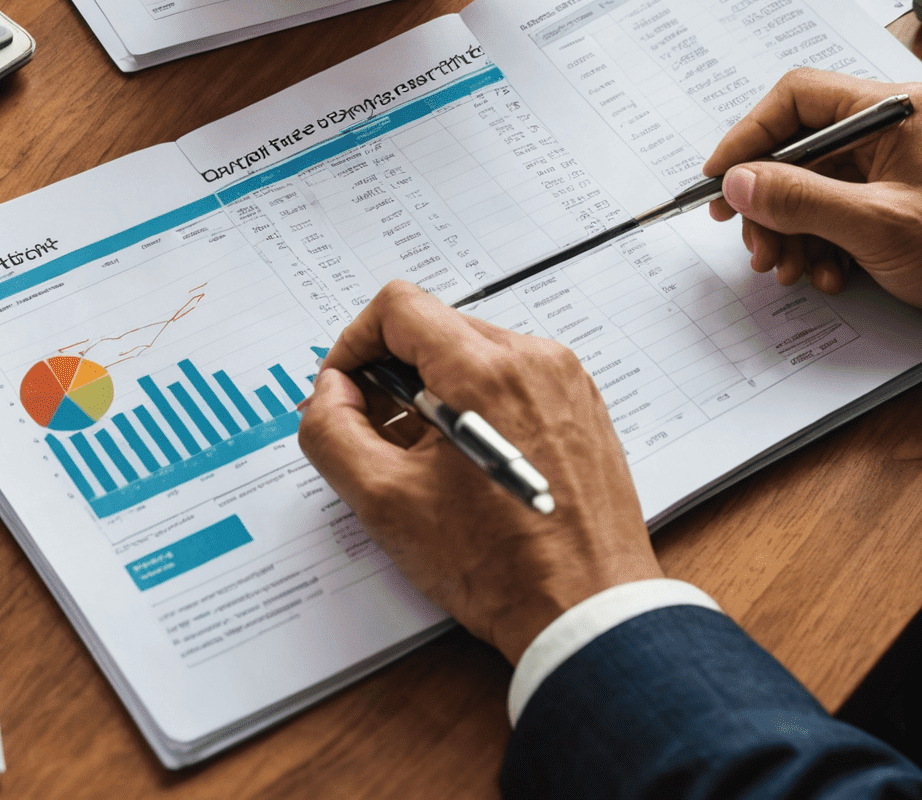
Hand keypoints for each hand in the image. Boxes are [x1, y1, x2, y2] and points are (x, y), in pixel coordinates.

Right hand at [298, 281, 660, 665]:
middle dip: (392, 373)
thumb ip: (333, 431)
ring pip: (472, 352)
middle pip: (435, 327)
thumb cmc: (501, 569)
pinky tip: (468, 464)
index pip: (398, 307)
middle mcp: (533, 360)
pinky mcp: (580, 404)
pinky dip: (477, 404)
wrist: (589, 613)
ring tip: (426, 460)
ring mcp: (564, 380)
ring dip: (435, 390)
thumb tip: (332, 392)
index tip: (345, 388)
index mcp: (486, 371)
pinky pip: (512, 378)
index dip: (354, 343)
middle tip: (379, 435)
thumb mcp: (385, 503)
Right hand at [703, 69, 921, 324]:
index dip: (750, 135)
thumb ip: (800, 198)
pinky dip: (817, 239)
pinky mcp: (892, 194)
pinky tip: (822, 269)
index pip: (797, 98)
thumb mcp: (876, 224)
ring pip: (810, 182)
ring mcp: (891, 161)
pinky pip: (834, 206)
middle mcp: (890, 126)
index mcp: (893, 109)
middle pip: (798, 146)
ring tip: (785, 264)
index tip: (722, 174)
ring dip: (789, 227)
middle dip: (768, 198)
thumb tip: (739, 181)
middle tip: (749, 233)